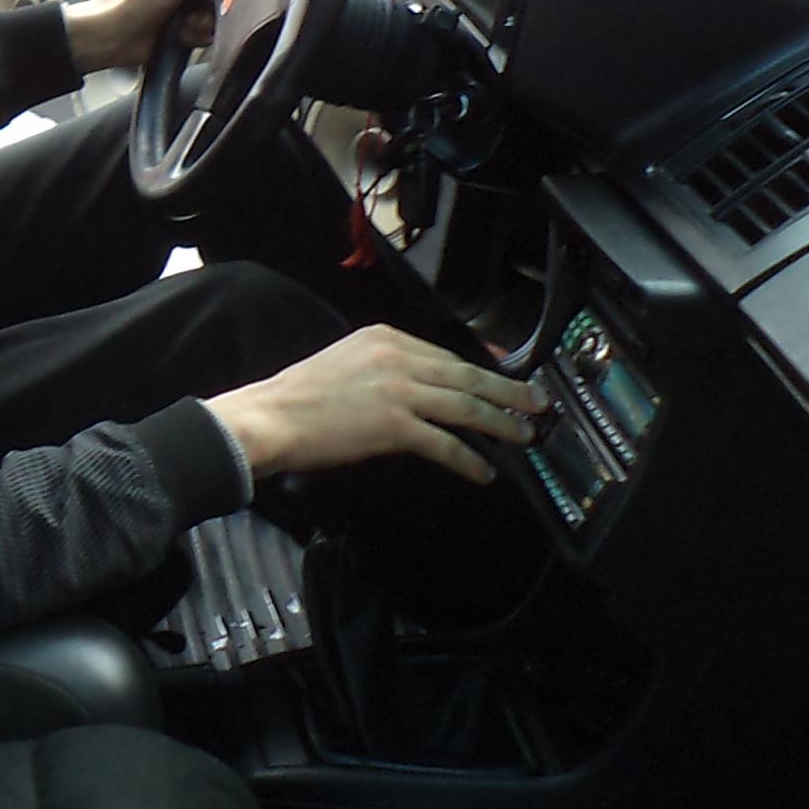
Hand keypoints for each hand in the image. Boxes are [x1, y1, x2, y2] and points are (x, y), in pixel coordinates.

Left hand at [63, 0, 230, 72]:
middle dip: (219, 1)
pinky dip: (198, 36)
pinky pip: (210, 33)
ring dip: (206, 21)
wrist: (117, 36)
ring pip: (222, 13)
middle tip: (199, 5)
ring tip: (186, 22)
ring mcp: (188, 5)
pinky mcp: (187, 29)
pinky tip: (181, 33)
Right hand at [208, 326, 546, 485]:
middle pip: (466, 375)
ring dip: (500, 424)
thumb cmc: (299, 396)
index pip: (446, 353)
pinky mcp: (395, 425)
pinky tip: (483, 472)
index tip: (505, 376)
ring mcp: (398, 391)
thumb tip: (418, 388)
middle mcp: (397, 357)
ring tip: (523, 437)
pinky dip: (469, 459)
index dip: (482, 368)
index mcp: (384, 337)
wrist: (272, 416)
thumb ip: (383, 366)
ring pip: (465, 407)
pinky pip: (445, 443)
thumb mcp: (345, 361)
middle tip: (537, 403)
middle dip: (507, 391)